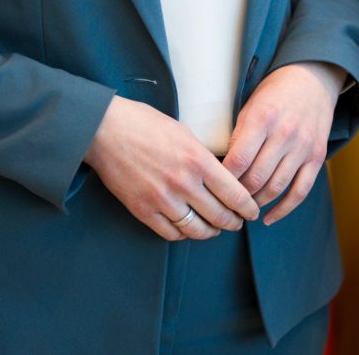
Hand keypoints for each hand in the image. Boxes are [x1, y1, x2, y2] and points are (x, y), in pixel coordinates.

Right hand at [84, 96, 259, 240]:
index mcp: (198, 160)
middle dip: (233, 223)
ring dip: (210, 232)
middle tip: (237, 223)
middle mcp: (183, 183)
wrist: (106, 130)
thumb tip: (222, 178)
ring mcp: (162, 199)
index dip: (248, 207)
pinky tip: (188, 228)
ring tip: (214, 229)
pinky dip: (183, 234)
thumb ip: (204, 158)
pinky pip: (171, 232)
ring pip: (196, 230)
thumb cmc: (145, 125)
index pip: (235, 194)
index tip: (252, 212)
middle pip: (219, 216)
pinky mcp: (143, 210)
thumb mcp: (185, 133)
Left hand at [222, 62, 341, 225]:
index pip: (238, 160)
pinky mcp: (317, 156)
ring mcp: (303, 147)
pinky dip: (283, 209)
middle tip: (225, 201)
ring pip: (276, 187)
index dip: (223, 179)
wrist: (312, 79)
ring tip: (243, 208)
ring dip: (257, 203)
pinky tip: (268, 218)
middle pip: (256, 178)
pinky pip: (301, 191)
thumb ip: (238, 137)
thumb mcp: (250, 106)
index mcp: (263, 118)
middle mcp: (285, 134)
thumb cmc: (274, 93)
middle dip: (238, 194)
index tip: (212, 188)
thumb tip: (222, 171)